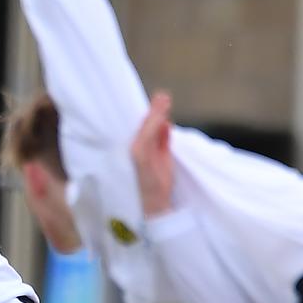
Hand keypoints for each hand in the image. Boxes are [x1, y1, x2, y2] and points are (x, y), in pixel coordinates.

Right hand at [131, 92, 174, 217]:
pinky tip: (161, 118)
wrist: (155, 206)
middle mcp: (135, 148)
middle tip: (164, 96)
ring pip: (146, 129)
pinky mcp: (139, 157)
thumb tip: (167, 122)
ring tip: (164, 100)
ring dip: (155, 114)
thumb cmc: (158, 185)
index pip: (146, 126)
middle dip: (155, 110)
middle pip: (145, 124)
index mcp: (140, 147)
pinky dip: (153, 127)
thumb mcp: (163, 159)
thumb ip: (163, 141)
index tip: (162, 99)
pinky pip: (146, 139)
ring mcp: (136, 152)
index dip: (154, 113)